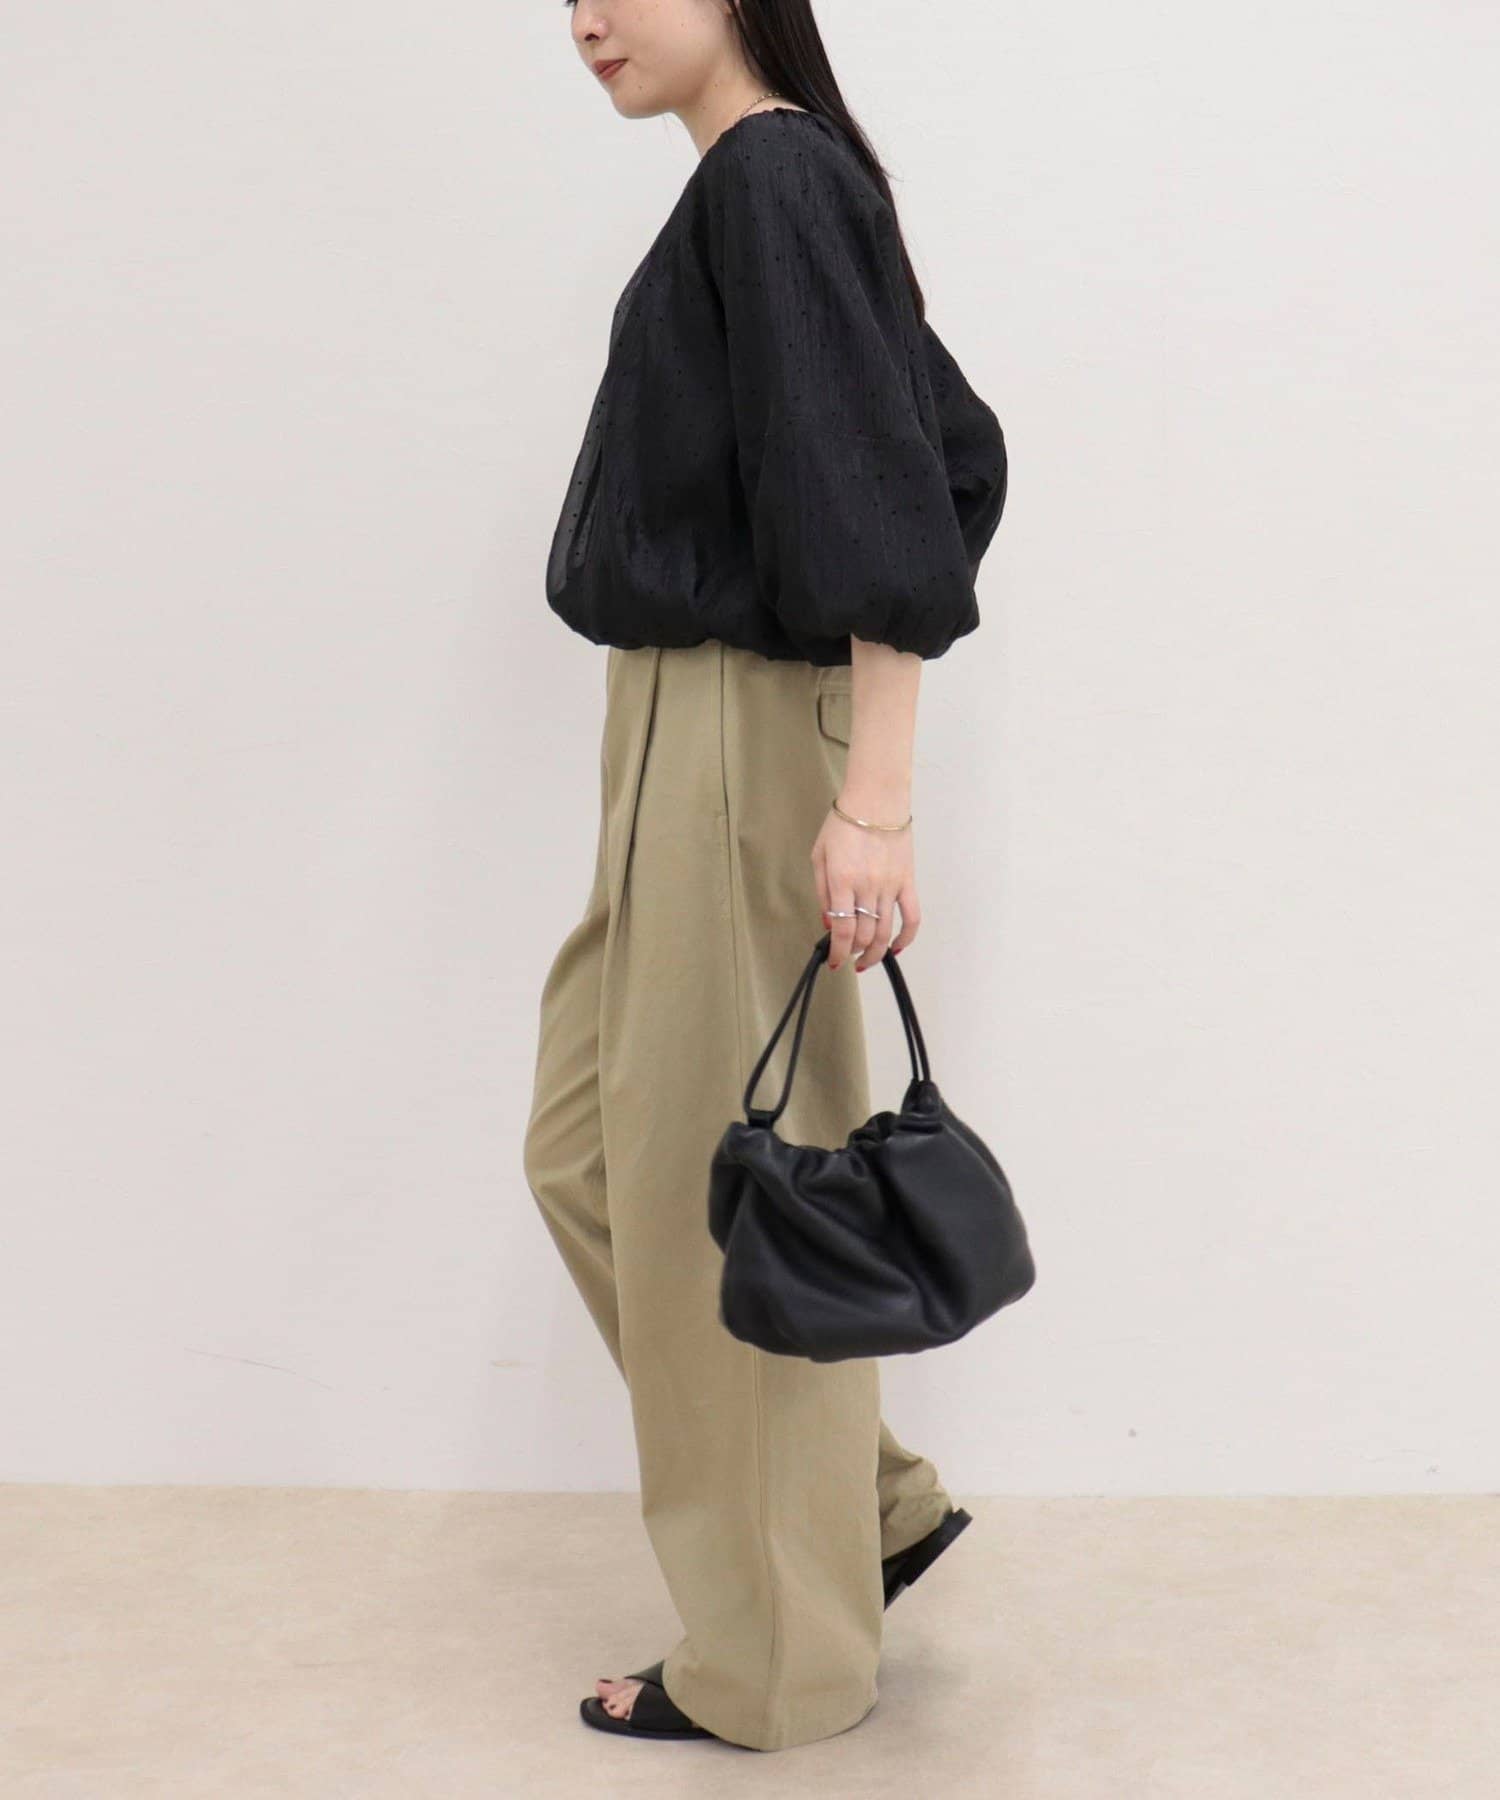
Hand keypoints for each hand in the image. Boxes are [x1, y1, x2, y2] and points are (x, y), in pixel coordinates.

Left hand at [811, 806, 919, 971]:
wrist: (875, 800)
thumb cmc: (843, 824)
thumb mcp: (820, 855)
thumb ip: (822, 892)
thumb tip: (828, 922)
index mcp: (843, 881)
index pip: (842, 930)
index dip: (838, 952)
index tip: (834, 961)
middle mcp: (868, 887)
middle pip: (864, 935)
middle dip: (853, 952)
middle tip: (847, 956)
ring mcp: (890, 886)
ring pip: (885, 931)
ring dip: (875, 952)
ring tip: (866, 960)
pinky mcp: (907, 881)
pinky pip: (912, 916)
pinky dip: (906, 936)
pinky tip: (897, 947)